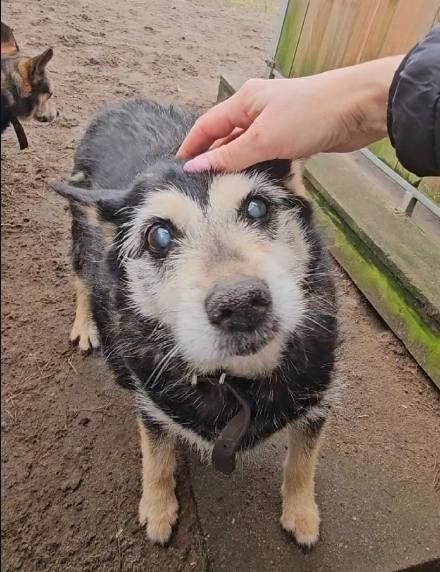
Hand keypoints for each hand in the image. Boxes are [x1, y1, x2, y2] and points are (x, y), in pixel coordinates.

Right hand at [177, 56, 402, 171]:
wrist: (357, 108)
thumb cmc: (308, 115)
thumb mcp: (263, 138)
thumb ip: (229, 156)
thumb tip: (195, 167)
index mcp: (244, 101)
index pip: (207, 125)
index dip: (192, 147)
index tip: (178, 169)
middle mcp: (256, 110)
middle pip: (226, 137)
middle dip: (213, 160)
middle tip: (200, 187)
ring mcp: (275, 123)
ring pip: (247, 148)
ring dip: (237, 167)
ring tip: (223, 192)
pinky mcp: (293, 136)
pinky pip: (266, 154)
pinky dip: (258, 167)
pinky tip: (253, 184)